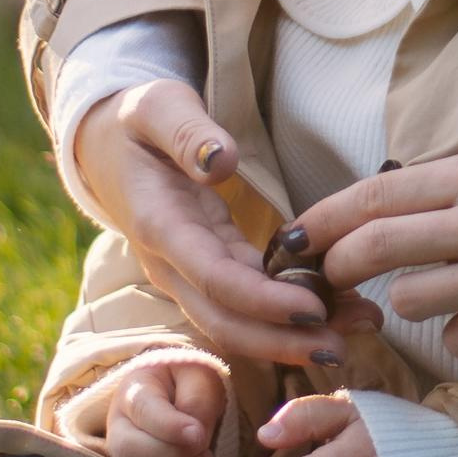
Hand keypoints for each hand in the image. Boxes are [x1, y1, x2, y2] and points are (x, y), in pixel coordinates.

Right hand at [72, 80, 380, 368]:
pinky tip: (334, 310)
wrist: (105, 145)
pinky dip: (285, 313)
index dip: (262, 301)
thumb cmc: (137, 121)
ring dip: (289, 337)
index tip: (312, 308)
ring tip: (352, 334)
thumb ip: (189, 133)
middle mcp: (171, 262)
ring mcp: (188, 271)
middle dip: (280, 341)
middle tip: (341, 349)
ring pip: (235, 321)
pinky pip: (246, 301)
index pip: (213, 278)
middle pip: (224, 320)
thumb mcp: (158, 107)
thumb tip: (222, 161)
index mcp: (159, 225)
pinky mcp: (208, 268)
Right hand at [105, 359, 229, 456]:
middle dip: (173, 455)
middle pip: (127, 453)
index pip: (141, 412)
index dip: (169, 427)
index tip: (198, 433)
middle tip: (203, 444)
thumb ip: (196, 401)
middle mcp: (120, 429)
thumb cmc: (191, 380)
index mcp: (133, 392)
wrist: (190, 395)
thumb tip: (194, 437)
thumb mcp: (200, 375)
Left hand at [285, 153, 457, 364]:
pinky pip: (456, 342)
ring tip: (449, 299)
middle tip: (336, 284)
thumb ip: (440, 196)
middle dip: (339, 270)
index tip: (291, 242)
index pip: (373, 193)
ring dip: (411, 308)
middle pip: (374, 245)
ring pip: (409, 300)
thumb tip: (352, 218)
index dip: (320, 221)